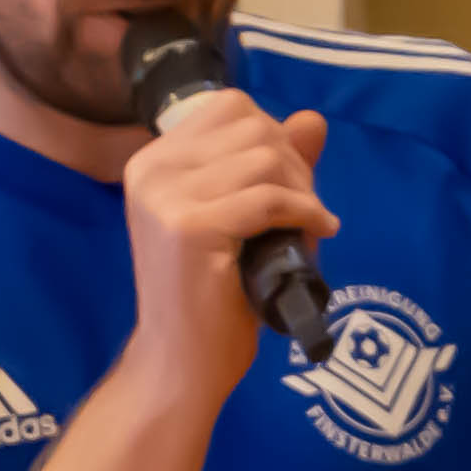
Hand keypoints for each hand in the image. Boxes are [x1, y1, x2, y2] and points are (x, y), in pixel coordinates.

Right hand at [120, 94, 336, 403]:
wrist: (181, 363)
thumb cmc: (213, 297)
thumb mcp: (244, 218)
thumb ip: (274, 166)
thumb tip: (313, 119)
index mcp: (153, 161)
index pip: (230, 107)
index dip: (274, 135)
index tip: (291, 180)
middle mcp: (151, 170)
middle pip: (252, 126)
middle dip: (294, 162)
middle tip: (306, 207)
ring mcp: (166, 197)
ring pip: (265, 158)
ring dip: (303, 189)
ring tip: (309, 224)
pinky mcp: (189, 228)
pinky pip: (270, 199)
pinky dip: (306, 212)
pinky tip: (320, 231)